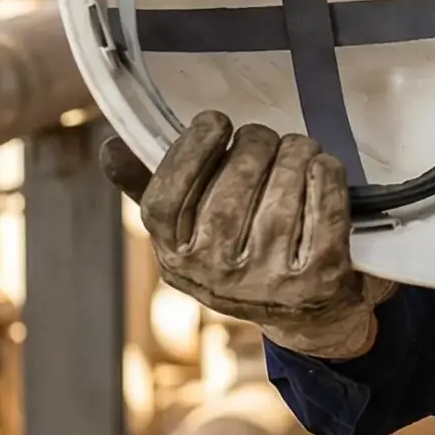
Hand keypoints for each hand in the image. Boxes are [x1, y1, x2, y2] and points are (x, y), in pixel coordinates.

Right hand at [101, 111, 393, 359]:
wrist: (309, 313)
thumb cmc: (243, 253)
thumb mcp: (192, 231)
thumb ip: (150, 187)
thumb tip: (109, 147)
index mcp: (176, 260)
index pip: (163, 204)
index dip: (188, 153)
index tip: (215, 121)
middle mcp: (218, 279)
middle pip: (228, 194)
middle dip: (253, 147)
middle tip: (265, 135)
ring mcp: (270, 284)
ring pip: (279, 197)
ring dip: (293, 155)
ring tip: (296, 146)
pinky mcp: (320, 281)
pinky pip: (324, 213)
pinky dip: (325, 178)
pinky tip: (322, 165)